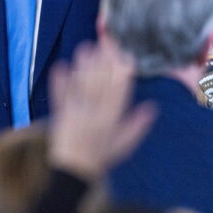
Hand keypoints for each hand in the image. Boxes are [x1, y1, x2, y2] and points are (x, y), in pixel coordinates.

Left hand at [47, 33, 154, 179]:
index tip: (125, 55)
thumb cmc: (101, 156)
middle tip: (105, 41)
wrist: (73, 171)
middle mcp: (94, 116)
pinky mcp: (59, 115)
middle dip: (103, 62)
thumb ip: (137, 125)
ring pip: (81, 87)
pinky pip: (59, 96)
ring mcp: (75, 114)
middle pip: (100, 84)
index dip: (122, 73)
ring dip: (83, 66)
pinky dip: (59, 82)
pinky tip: (59, 65)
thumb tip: (153, 107)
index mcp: (111, 121)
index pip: (119, 92)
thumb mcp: (124, 144)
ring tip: (86, 47)